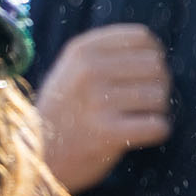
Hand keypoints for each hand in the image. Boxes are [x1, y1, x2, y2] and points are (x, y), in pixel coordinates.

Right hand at [35, 24, 171, 193]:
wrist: (35, 156)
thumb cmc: (61, 112)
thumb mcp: (69, 70)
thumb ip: (104, 54)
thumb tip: (155, 50)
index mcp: (82, 50)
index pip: (143, 38)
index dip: (152, 56)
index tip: (142, 74)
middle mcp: (89, 70)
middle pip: (156, 66)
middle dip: (157, 84)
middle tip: (141, 101)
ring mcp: (98, 101)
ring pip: (159, 96)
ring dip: (156, 110)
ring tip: (137, 118)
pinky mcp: (108, 133)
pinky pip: (157, 126)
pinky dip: (156, 132)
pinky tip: (138, 135)